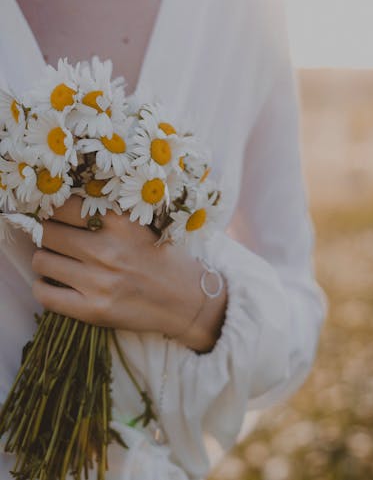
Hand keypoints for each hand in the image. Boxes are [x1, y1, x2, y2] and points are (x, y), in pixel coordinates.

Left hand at [30, 196, 227, 352]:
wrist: (187, 300)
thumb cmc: (164, 259)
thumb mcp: (142, 225)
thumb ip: (107, 216)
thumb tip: (61, 207)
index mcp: (120, 222)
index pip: (63, 205)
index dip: (53, 208)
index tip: (52, 213)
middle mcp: (106, 249)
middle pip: (47, 231)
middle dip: (46, 232)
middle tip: (54, 237)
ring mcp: (98, 281)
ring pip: (41, 260)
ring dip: (45, 258)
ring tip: (59, 261)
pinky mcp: (93, 310)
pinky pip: (45, 294)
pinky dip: (43, 287)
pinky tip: (56, 283)